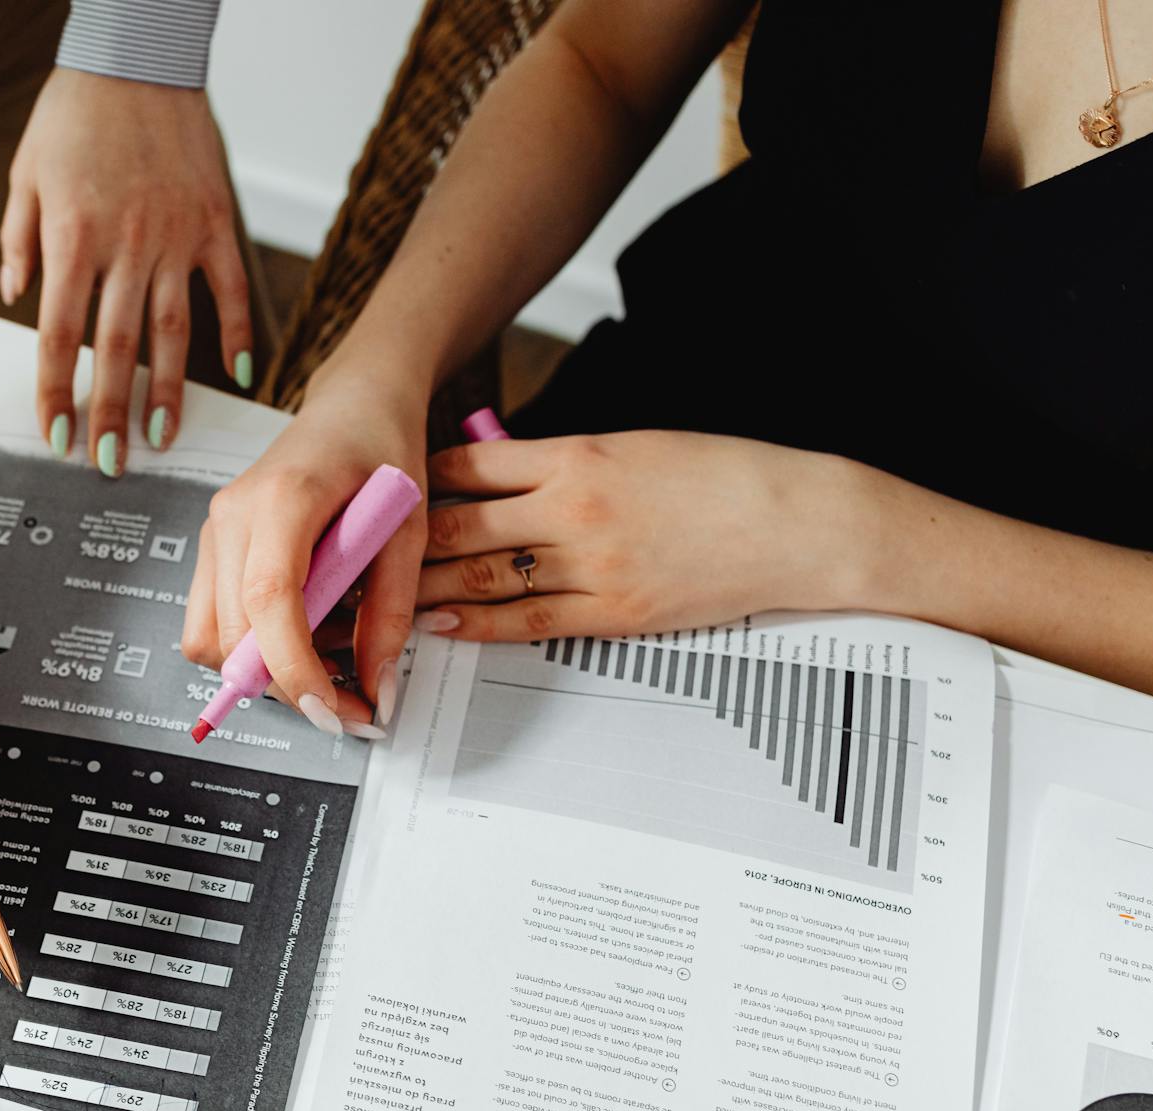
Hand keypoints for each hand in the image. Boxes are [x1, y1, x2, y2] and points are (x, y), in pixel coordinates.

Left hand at [0, 69, 251, 475]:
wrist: (139, 55)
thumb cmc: (75, 112)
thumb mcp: (25, 172)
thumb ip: (18, 238)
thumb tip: (13, 295)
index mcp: (72, 236)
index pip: (59, 333)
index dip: (55, 389)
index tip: (56, 433)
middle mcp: (125, 245)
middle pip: (115, 348)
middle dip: (110, 411)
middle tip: (109, 461)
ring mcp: (176, 237)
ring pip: (171, 331)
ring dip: (167, 391)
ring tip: (162, 437)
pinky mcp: (215, 223)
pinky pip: (228, 290)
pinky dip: (238, 334)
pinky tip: (240, 375)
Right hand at [182, 373, 429, 736]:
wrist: (354, 405)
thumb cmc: (383, 451)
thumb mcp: (408, 530)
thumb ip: (391, 613)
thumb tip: (377, 690)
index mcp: (284, 498)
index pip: (269, 600)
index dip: (294, 667)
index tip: (334, 710)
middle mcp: (232, 515)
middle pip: (230, 634)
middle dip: (287, 685)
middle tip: (349, 703)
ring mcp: (213, 531)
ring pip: (208, 638)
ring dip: (264, 669)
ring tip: (327, 651)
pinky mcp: (212, 547)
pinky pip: (211, 620)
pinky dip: (252, 646)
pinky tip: (302, 628)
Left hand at [416, 430, 866, 640]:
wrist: (798, 521)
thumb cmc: (725, 476)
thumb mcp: (636, 446)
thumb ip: (566, 462)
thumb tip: (504, 475)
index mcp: (580, 453)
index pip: (471, 464)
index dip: (417, 478)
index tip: (384, 488)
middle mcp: (576, 507)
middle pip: (460, 522)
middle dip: (398, 539)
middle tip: (354, 550)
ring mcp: (592, 564)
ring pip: (481, 575)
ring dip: (420, 584)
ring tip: (377, 594)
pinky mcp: (614, 612)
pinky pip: (526, 621)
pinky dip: (473, 622)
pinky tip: (438, 622)